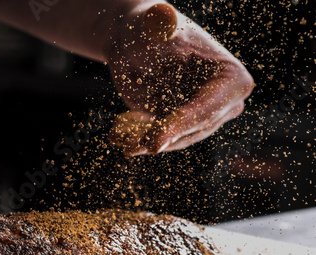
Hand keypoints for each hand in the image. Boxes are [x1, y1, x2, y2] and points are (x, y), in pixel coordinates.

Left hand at [106, 3, 253, 154]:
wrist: (133, 39)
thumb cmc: (150, 26)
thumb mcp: (157, 23)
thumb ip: (162, 26)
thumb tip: (163, 17)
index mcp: (230, 77)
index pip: (209, 106)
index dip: (184, 123)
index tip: (159, 138)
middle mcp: (221, 105)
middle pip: (192, 130)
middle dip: (161, 139)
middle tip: (132, 148)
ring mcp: (198, 118)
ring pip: (172, 140)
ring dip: (143, 142)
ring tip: (119, 140)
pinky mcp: (176, 126)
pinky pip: (157, 139)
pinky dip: (136, 139)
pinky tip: (115, 137)